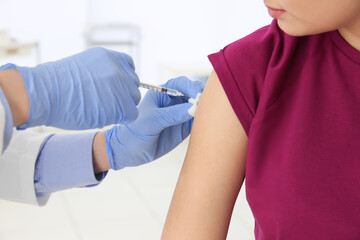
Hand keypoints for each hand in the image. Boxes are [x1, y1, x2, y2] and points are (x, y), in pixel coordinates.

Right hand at [1, 47, 140, 129]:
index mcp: (109, 57)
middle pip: (133, 85)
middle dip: (122, 95)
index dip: (123, 81)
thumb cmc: (56, 83)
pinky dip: (122, 118)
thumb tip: (110, 85)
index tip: (113, 89)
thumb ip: (101, 72)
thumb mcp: (83, 66)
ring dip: (122, 107)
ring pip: (133, 100)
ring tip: (102, 110)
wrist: (45, 92)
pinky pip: (131, 114)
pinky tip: (106, 117)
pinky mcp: (122, 104)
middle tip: (105, 103)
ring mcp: (122, 86)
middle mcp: (119, 69)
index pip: (129, 68)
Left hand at [104, 76, 204, 169]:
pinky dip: (204, 121)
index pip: (181, 83)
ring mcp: (180, 114)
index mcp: (162, 93)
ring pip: (198, 106)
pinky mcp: (184, 127)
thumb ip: (171, 115)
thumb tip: (193, 108)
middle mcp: (174, 102)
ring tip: (208, 115)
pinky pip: (198, 121)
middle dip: (202, 96)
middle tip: (206, 105)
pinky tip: (206, 124)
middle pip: (193, 93)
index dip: (191, 86)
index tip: (198, 95)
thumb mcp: (152, 121)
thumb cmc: (135, 132)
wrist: (130, 152)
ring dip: (205, 109)